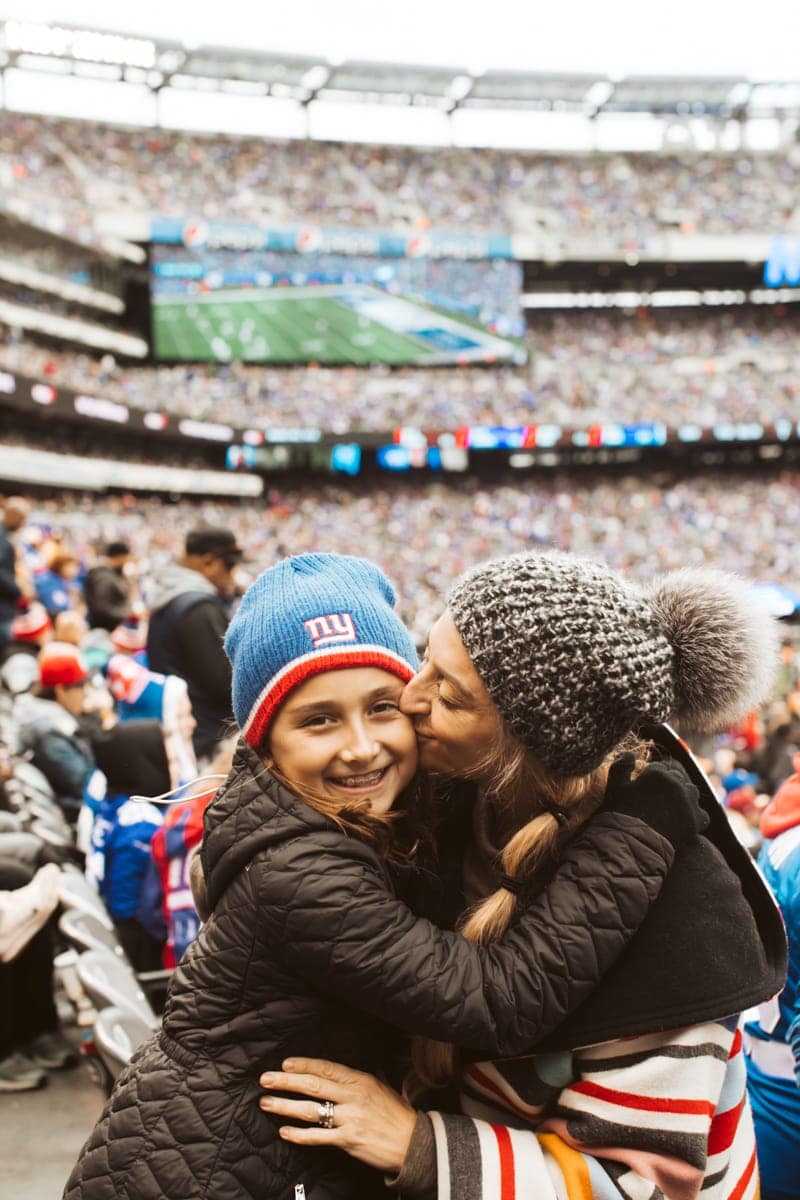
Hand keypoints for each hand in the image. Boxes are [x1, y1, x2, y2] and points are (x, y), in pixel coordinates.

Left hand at [259, 1057, 417, 1173]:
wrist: (413, 1144)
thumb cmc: (396, 1115)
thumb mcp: (381, 1087)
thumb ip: (361, 1078)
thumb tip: (344, 1070)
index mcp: (360, 1080)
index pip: (327, 1067)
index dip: (304, 1064)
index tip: (285, 1063)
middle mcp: (353, 1096)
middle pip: (313, 1085)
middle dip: (286, 1081)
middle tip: (265, 1079)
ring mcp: (350, 1118)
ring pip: (311, 1109)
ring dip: (285, 1106)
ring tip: (266, 1103)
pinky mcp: (348, 1140)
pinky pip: (318, 1136)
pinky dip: (299, 1134)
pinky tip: (285, 1132)